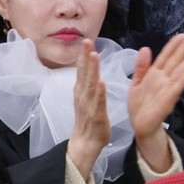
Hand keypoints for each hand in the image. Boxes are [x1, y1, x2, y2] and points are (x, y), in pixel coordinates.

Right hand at [68, 40, 110, 182]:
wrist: (85, 143)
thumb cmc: (88, 119)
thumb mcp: (86, 97)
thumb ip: (87, 82)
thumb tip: (87, 66)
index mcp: (82, 90)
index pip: (82, 70)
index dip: (83, 55)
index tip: (86, 39)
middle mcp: (83, 95)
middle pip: (84, 73)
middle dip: (85, 57)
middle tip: (87, 41)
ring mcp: (88, 105)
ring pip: (90, 85)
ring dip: (92, 70)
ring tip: (94, 56)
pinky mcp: (96, 115)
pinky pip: (98, 102)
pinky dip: (99, 93)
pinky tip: (101, 83)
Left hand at [129, 32, 183, 173]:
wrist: (139, 125)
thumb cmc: (139, 105)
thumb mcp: (136, 83)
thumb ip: (141, 67)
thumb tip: (145, 48)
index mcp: (156, 74)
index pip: (167, 56)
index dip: (174, 45)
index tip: (183, 34)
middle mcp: (164, 79)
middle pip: (177, 60)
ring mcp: (167, 90)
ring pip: (180, 72)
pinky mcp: (166, 102)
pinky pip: (174, 91)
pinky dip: (181, 83)